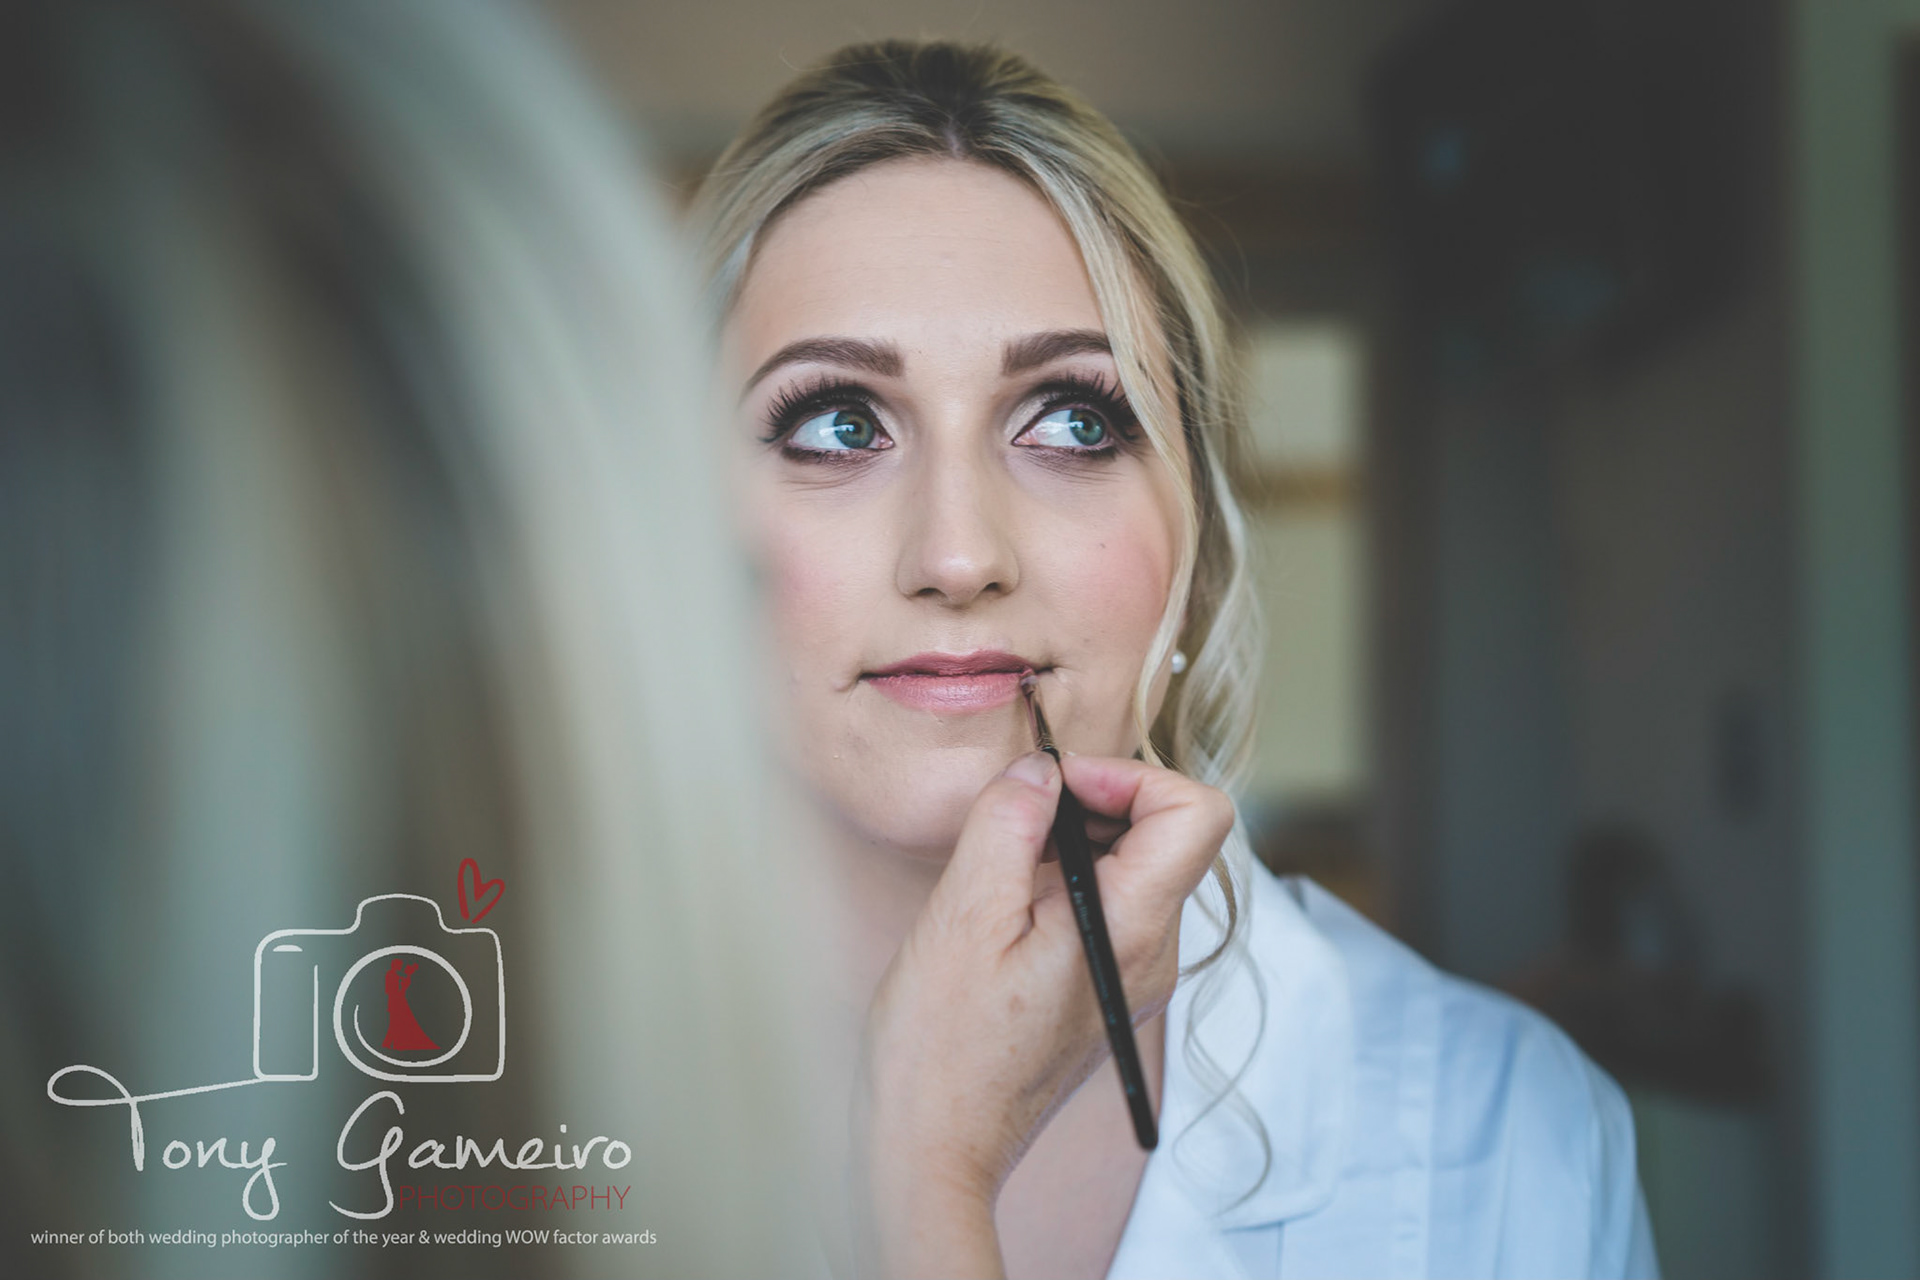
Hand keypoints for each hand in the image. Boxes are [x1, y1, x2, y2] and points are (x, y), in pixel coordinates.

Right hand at [853, 751, 1232, 1278]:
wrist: (935, 1149)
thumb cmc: (940, 1047)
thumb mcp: (962, 915)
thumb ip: (1007, 824)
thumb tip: (1039, 769)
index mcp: (1132, 930)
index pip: (1198, 813)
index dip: (1132, 776)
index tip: (1060, 787)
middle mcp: (1153, 955)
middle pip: (1170, 834)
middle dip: (1097, 801)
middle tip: (1017, 816)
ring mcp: (1135, 976)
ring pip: (1139, 866)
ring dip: (1077, 840)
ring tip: (1003, 864)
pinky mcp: (1107, 991)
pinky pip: (1111, 905)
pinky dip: (1067, 879)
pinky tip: (1006, 905)